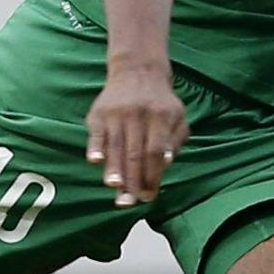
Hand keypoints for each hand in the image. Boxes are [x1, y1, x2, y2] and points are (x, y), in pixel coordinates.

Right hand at [86, 62, 188, 206]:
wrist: (138, 72)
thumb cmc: (161, 104)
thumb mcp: (178, 118)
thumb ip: (175, 140)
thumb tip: (167, 162)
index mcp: (162, 118)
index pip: (155, 152)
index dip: (152, 176)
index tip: (148, 196)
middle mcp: (140, 115)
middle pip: (135, 153)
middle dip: (132, 180)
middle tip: (129, 202)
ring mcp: (117, 113)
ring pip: (115, 145)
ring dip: (114, 169)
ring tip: (115, 187)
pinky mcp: (99, 113)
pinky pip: (96, 132)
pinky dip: (95, 147)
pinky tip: (95, 161)